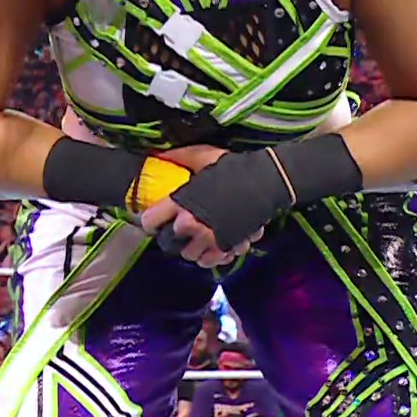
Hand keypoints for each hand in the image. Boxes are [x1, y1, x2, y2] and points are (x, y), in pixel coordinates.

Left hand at [139, 145, 265, 267]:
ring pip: (189, 256)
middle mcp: (191, 224)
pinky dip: (210, 255)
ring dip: (191, 248)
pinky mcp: (227, 248)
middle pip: (169, 243)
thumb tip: (159, 155)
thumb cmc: (233, 168)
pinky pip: (209, 261)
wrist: (267, 182)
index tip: (156, 219)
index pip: (149, 221)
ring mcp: (209, 239)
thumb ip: (180, 157)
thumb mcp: (203, 156)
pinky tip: (213, 245)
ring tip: (197, 238)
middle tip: (179, 228)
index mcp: (180, 202)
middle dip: (173, 236)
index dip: (151, 220)